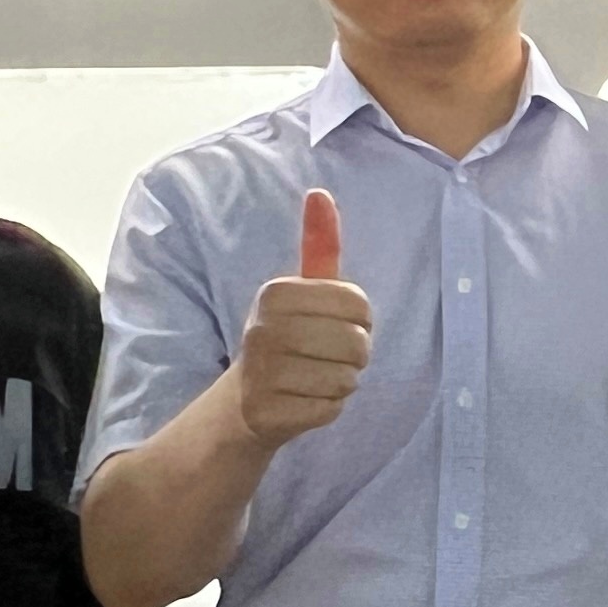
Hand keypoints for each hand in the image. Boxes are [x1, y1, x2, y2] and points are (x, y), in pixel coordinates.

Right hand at [234, 187, 374, 448]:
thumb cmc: (287, 336)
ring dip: (342, 382)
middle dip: (354, 355)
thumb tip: (320, 193)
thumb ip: (318, 245)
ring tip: (313, 376)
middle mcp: (262, 329)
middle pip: (357, 344)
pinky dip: (327, 408)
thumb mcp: (302, 290)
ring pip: (347, 379)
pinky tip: (303, 400)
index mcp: (274, 292)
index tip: (332, 324)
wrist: (247, 401)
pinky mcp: (269, 413)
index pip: (359, 305)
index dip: (360, 320)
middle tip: (325, 355)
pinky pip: (332, 409)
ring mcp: (263, 374)